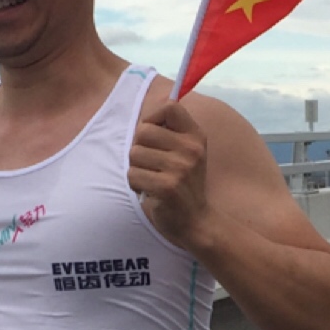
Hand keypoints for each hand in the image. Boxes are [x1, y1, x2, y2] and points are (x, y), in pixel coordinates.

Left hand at [128, 101, 209, 245]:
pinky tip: (150, 191)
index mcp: (196, 137)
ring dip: (137, 169)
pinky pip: (133, 175)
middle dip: (139, 148)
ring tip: (152, 179)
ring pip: (134, 154)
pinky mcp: (166, 187)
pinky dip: (136, 184)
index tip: (153, 137)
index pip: (169, 107)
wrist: (196, 221)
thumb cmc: (185, 184)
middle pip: (143, 131)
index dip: (152, 118)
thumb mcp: (188, 153)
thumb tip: (145, 118)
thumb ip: (171, 132)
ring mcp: (179, 168)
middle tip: (150, 164)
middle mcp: (190, 149)